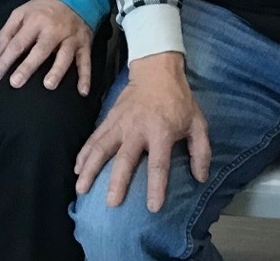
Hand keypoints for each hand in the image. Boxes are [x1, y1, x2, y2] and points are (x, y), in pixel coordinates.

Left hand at [0, 0, 92, 94]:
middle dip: (28, 67)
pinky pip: (85, 62)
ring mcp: (71, 38)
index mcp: (36, 21)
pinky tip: (83, 91)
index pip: (18, 43)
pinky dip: (86, 77)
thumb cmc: (43, 8)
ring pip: (65, 56)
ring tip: (49, 85)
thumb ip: (7, 32)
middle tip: (15, 82)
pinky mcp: (84, 44)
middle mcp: (54, 30)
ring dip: (58, 71)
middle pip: (40, 50)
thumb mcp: (21, 12)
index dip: (5, 60)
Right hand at [73, 53, 209, 212]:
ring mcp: (120, 123)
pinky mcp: (109, 118)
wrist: (157, 71)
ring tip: (81, 189)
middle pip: (125, 159)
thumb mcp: (198, 123)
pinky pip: (94, 138)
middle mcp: (138, 129)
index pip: (159, 164)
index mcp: (162, 132)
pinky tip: (77, 168)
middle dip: (117, 182)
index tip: (153, 208)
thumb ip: (201, 151)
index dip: (157, 187)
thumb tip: (201, 177)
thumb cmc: (179, 101)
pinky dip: (84, 153)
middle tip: (111, 204)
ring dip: (91, 169)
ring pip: (101, 148)